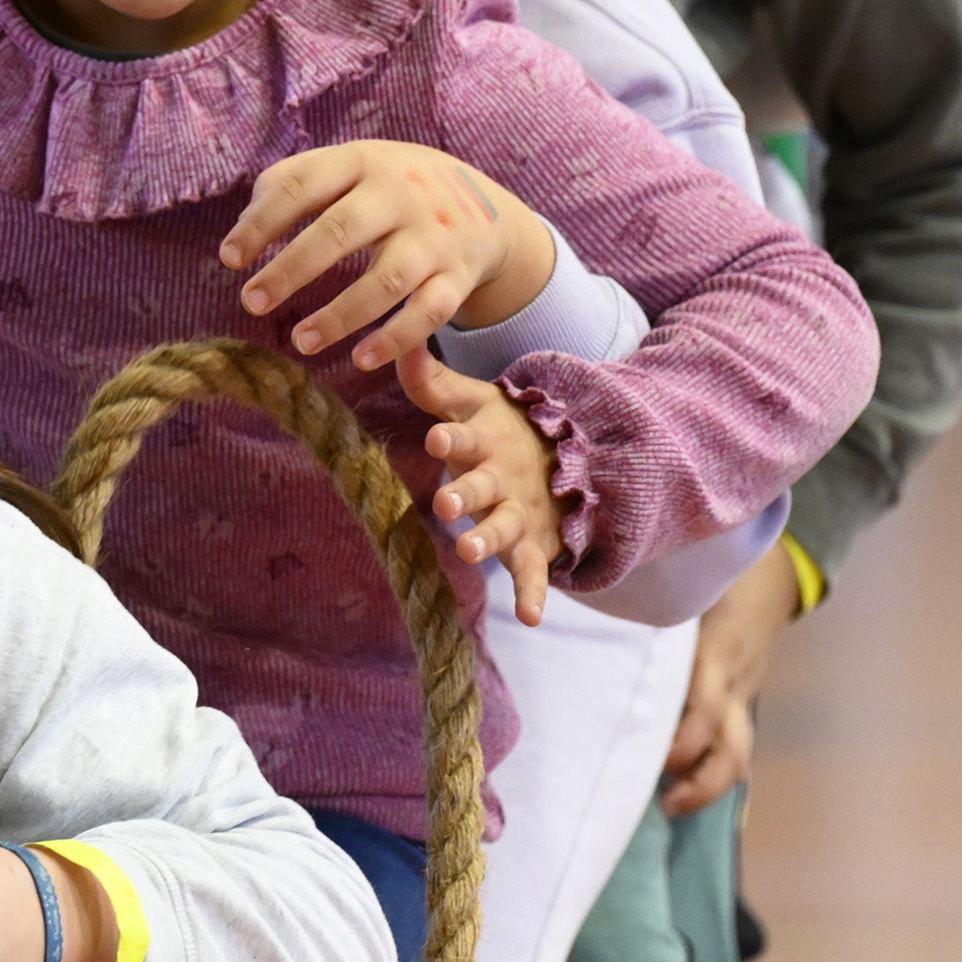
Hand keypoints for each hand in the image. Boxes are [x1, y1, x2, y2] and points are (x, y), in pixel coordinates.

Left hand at [222, 143, 554, 370]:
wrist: (481, 204)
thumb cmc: (388, 187)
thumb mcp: (348, 166)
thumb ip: (292, 182)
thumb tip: (244, 225)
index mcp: (361, 161)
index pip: (301, 186)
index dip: (260, 223)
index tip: (228, 259)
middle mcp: (399, 195)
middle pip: (339, 231)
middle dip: (291, 269)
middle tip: (251, 303)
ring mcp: (433, 237)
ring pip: (386, 279)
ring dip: (340, 315)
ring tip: (300, 342)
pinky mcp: (458, 276)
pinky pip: (429, 313)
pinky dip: (395, 339)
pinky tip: (360, 359)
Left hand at [397, 344, 557, 626]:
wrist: (567, 458)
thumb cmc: (501, 430)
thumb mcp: (471, 403)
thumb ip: (429, 380)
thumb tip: (395, 343)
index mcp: (484, 441)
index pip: (463, 438)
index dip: (450, 439)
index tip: (436, 438)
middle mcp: (501, 478)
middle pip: (481, 487)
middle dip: (464, 494)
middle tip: (445, 503)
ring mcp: (519, 513)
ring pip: (502, 528)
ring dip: (487, 540)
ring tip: (468, 550)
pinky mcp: (534, 545)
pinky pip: (536, 572)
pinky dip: (535, 594)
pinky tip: (532, 618)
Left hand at [659, 540, 803, 815]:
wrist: (780, 571)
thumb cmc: (722, 571)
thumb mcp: (689, 582)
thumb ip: (650, 603)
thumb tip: (592, 615)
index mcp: (717, 654)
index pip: (704, 711)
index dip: (682, 744)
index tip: (652, 761)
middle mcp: (735, 682)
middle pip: (731, 748)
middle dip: (701, 783)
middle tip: (664, 803)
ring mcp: (745, 692)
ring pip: (739, 751)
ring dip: (710, 785)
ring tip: (672, 804)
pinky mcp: (744, 694)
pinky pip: (737, 738)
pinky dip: (715, 766)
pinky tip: (686, 781)